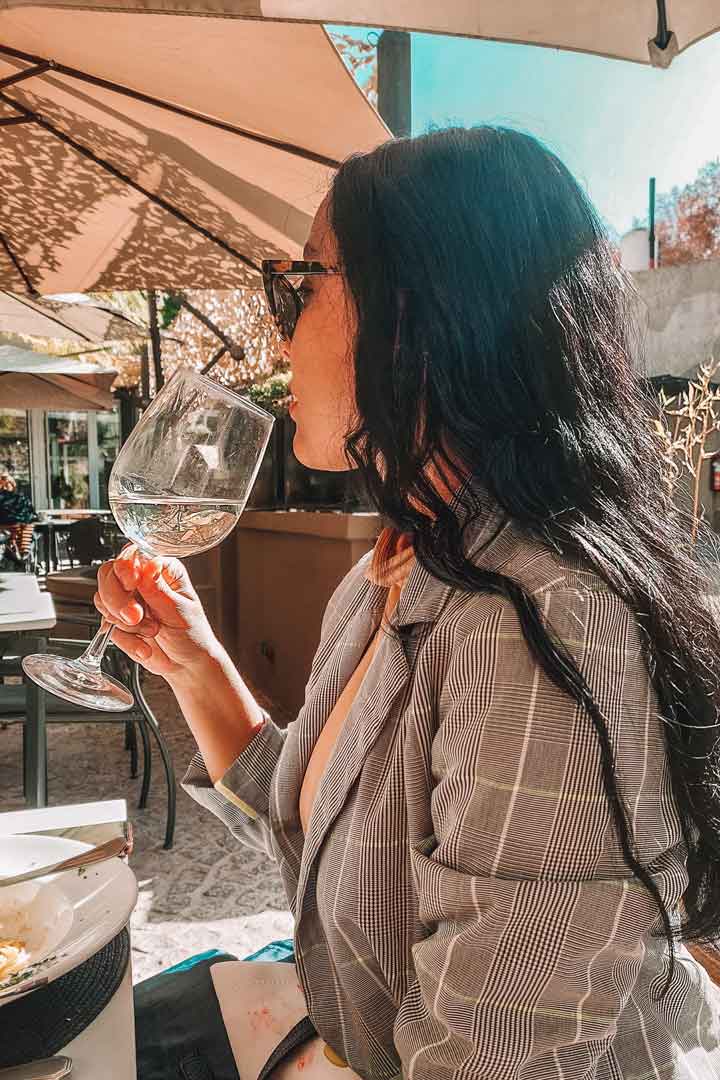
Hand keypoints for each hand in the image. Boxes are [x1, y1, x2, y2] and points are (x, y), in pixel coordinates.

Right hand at [94, 545, 219, 679]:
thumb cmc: (192, 636)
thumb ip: (158, 590)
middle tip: (135, 616)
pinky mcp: (118, 620)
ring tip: (151, 632)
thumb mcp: (179, 612)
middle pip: (109, 574)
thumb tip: (148, 565)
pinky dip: (125, 639)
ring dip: (125, 623)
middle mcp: (142, 581)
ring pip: (103, 599)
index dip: (126, 569)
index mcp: (162, 570)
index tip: (131, 584)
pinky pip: (106, 625)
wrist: (186, 666)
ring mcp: (128, 600)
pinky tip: (144, 645)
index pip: (133, 556)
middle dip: (119, 599)